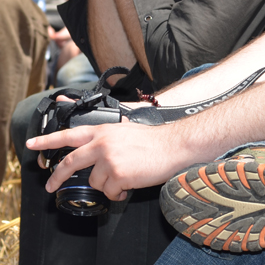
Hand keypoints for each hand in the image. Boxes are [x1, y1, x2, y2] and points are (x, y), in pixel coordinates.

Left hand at [27, 121, 188, 200]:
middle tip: (50, 186)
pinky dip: (118, 192)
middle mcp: (103, 144)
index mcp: (103, 131)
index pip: (69, 135)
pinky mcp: (118, 175)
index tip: (32, 144)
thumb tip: (96, 150)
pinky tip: (129, 185)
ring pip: (94, 182)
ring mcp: (109, 160)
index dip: (48, 140)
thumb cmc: (155, 140)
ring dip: (107, 185)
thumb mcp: (126, 129)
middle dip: (57, 176)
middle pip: (70, 163)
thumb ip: (108, 137)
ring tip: (123, 178)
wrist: (174, 146)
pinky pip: (110, 192)